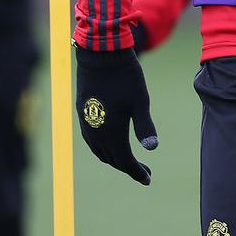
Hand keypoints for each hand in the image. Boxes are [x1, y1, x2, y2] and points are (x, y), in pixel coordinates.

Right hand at [75, 46, 158, 184]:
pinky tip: (113, 142)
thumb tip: (153, 149)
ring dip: (115, 158)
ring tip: (130, 160)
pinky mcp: (82, 114)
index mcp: (111, 132)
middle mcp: (95, 133)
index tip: (148, 179)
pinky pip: (92, 140)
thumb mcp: (140, 101)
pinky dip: (104, 147)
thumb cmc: (126, 77)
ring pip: (100, 151)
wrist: (101, 56)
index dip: (136, 172)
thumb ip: (145, 126)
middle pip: (112, 159)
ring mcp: (86, 124)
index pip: (124, 161)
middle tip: (145, 171)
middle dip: (128, 167)